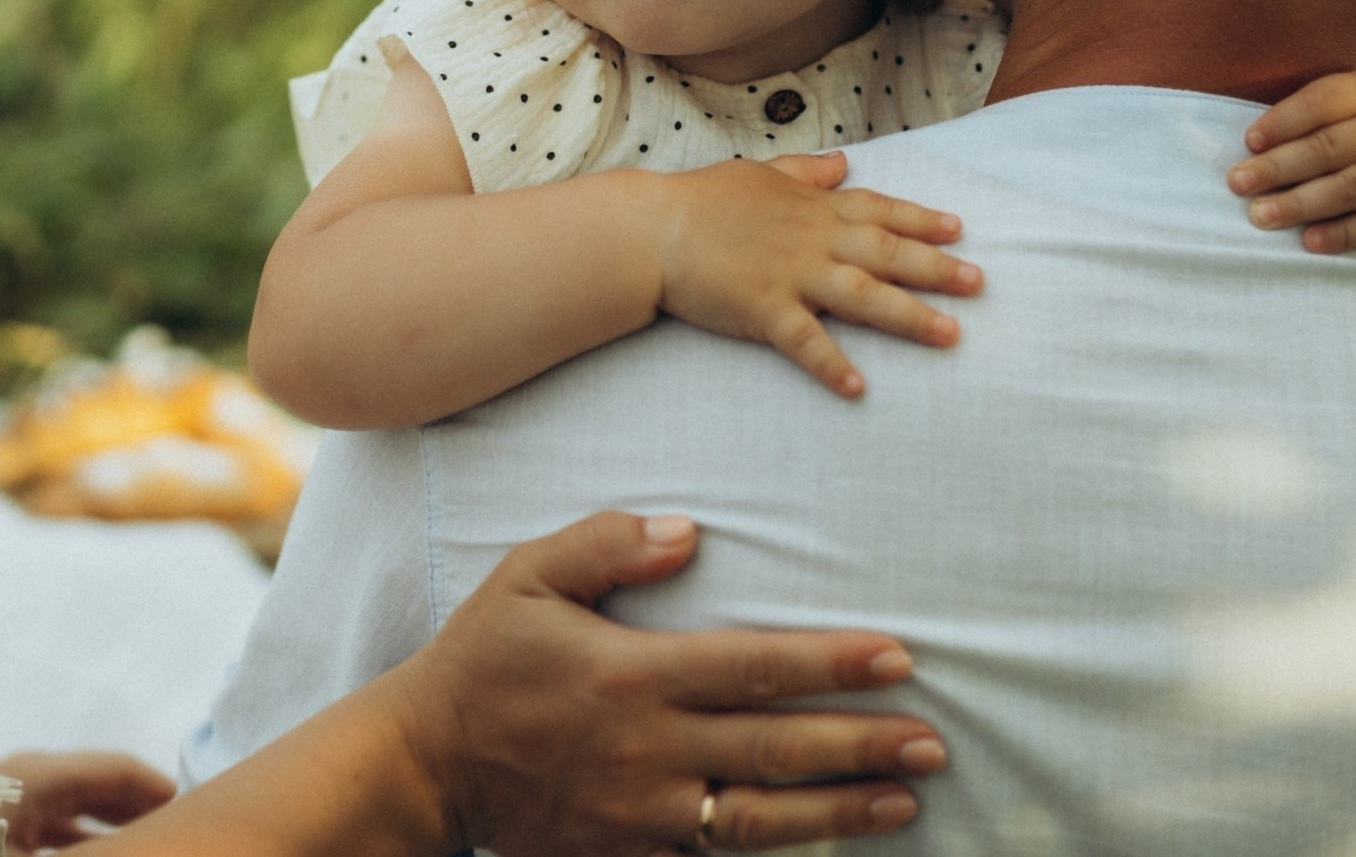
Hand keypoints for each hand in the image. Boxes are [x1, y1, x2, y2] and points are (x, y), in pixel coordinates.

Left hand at [0, 749, 176, 849]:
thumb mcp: (36, 853)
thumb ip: (90, 847)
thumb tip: (130, 843)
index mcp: (43, 774)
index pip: (115, 769)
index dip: (156, 785)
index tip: (191, 804)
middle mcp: (38, 775)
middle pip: (104, 783)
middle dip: (143, 803)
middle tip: (177, 824)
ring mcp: (24, 795)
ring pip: (86, 802)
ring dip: (119, 819)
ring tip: (152, 836)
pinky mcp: (13, 817)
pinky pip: (65, 818)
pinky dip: (92, 833)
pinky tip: (112, 849)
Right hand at [386, 511, 946, 855]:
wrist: (422, 769)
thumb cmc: (479, 662)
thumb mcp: (525, 579)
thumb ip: (605, 545)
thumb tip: (687, 532)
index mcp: (631, 677)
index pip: (753, 667)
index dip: (830, 664)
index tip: (897, 657)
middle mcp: (648, 751)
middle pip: (777, 750)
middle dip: (862, 744)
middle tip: (934, 741)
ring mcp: (642, 814)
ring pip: (761, 819)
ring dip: (841, 810)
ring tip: (906, 801)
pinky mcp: (630, 854)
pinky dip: (777, 855)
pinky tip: (825, 845)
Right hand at [651, 153, 978, 398]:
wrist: (652, 230)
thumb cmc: (702, 200)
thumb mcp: (759, 173)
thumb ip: (806, 172)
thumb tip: (843, 164)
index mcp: (813, 207)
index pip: (879, 210)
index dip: (921, 220)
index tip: (959, 230)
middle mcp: (812, 239)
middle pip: (886, 253)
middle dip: (937, 268)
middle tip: (979, 284)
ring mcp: (791, 275)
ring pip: (863, 297)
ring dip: (909, 316)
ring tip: (950, 335)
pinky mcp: (763, 310)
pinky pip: (806, 342)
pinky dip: (832, 365)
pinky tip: (858, 389)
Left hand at [1229, 67, 1355, 252]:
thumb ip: (1324, 111)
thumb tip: (1251, 143)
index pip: (1324, 100)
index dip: (1283, 121)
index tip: (1248, 143)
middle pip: (1330, 147)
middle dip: (1278, 167)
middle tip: (1236, 184)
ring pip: (1350, 188)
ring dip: (1299, 204)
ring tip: (1260, 216)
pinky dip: (1341, 234)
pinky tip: (1309, 241)